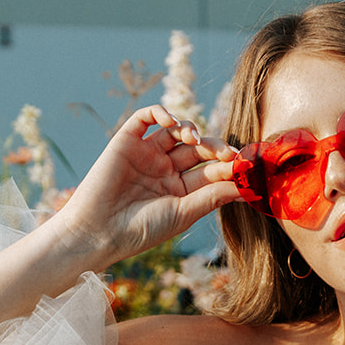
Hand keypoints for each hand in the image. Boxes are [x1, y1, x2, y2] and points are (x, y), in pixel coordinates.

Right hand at [56, 103, 240, 265]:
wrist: (97, 232)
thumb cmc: (140, 229)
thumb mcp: (183, 213)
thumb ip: (213, 196)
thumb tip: (248, 185)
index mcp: (181, 188)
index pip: (211, 170)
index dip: (229, 165)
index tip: (246, 166)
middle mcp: (165, 168)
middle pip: (198, 148)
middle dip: (214, 147)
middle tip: (226, 154)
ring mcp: (146, 153)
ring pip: (176, 130)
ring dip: (191, 129)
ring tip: (195, 140)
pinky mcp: (126, 141)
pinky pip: (145, 118)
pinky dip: (160, 112)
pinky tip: (171, 122)